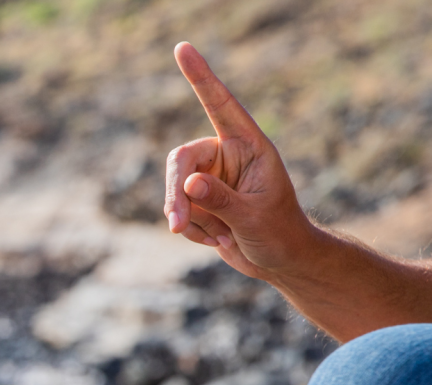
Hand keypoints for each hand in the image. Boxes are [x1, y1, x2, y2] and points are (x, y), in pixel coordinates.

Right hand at [163, 42, 315, 280]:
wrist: (282, 262)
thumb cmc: (280, 234)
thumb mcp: (254, 217)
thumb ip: (221, 199)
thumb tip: (188, 183)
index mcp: (249, 146)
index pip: (220, 105)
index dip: (201, 77)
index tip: (182, 49)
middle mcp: (227, 156)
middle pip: (181, 160)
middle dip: (176, 194)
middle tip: (176, 225)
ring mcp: (211, 178)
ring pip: (175, 188)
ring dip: (187, 218)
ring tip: (216, 238)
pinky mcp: (200, 201)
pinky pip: (178, 210)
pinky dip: (191, 229)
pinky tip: (218, 240)